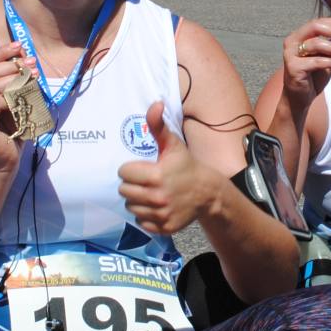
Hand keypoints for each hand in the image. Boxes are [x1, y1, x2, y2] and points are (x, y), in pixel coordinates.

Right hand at [0, 41, 35, 172]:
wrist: (5, 159)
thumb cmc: (11, 129)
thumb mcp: (14, 101)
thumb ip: (15, 84)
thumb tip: (27, 60)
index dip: (1, 52)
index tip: (19, 45)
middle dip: (12, 63)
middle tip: (31, 62)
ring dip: (15, 78)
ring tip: (33, 76)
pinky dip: (11, 97)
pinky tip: (23, 97)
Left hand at [117, 101, 216, 234]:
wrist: (207, 192)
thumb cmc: (186, 165)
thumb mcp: (172, 144)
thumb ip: (159, 126)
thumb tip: (155, 103)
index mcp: (156, 176)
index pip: (123, 173)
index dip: (131, 169)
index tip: (143, 168)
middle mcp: (157, 197)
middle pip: (124, 192)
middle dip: (132, 185)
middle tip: (146, 181)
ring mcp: (161, 214)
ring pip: (131, 208)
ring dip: (137, 201)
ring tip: (150, 193)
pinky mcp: (164, 227)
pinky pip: (141, 222)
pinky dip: (146, 216)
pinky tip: (156, 207)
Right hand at [281, 17, 330, 110]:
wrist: (300, 98)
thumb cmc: (313, 76)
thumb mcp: (326, 58)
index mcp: (299, 35)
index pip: (319, 22)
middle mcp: (292, 41)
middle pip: (315, 26)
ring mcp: (291, 54)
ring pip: (316, 43)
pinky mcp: (293, 67)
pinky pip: (316, 61)